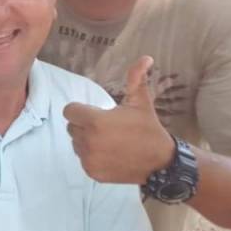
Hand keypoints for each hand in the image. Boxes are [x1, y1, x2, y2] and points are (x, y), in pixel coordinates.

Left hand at [63, 56, 173, 184]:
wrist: (160, 162)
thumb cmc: (148, 128)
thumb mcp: (141, 102)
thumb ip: (136, 78)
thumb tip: (145, 57)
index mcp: (95, 121)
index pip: (69, 111)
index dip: (80, 110)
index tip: (95, 113)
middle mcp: (88, 141)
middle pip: (71, 127)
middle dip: (84, 125)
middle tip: (105, 128)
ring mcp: (89, 159)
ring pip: (76, 144)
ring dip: (86, 141)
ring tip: (108, 141)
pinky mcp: (92, 172)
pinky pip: (82, 160)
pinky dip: (92, 157)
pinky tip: (110, 154)